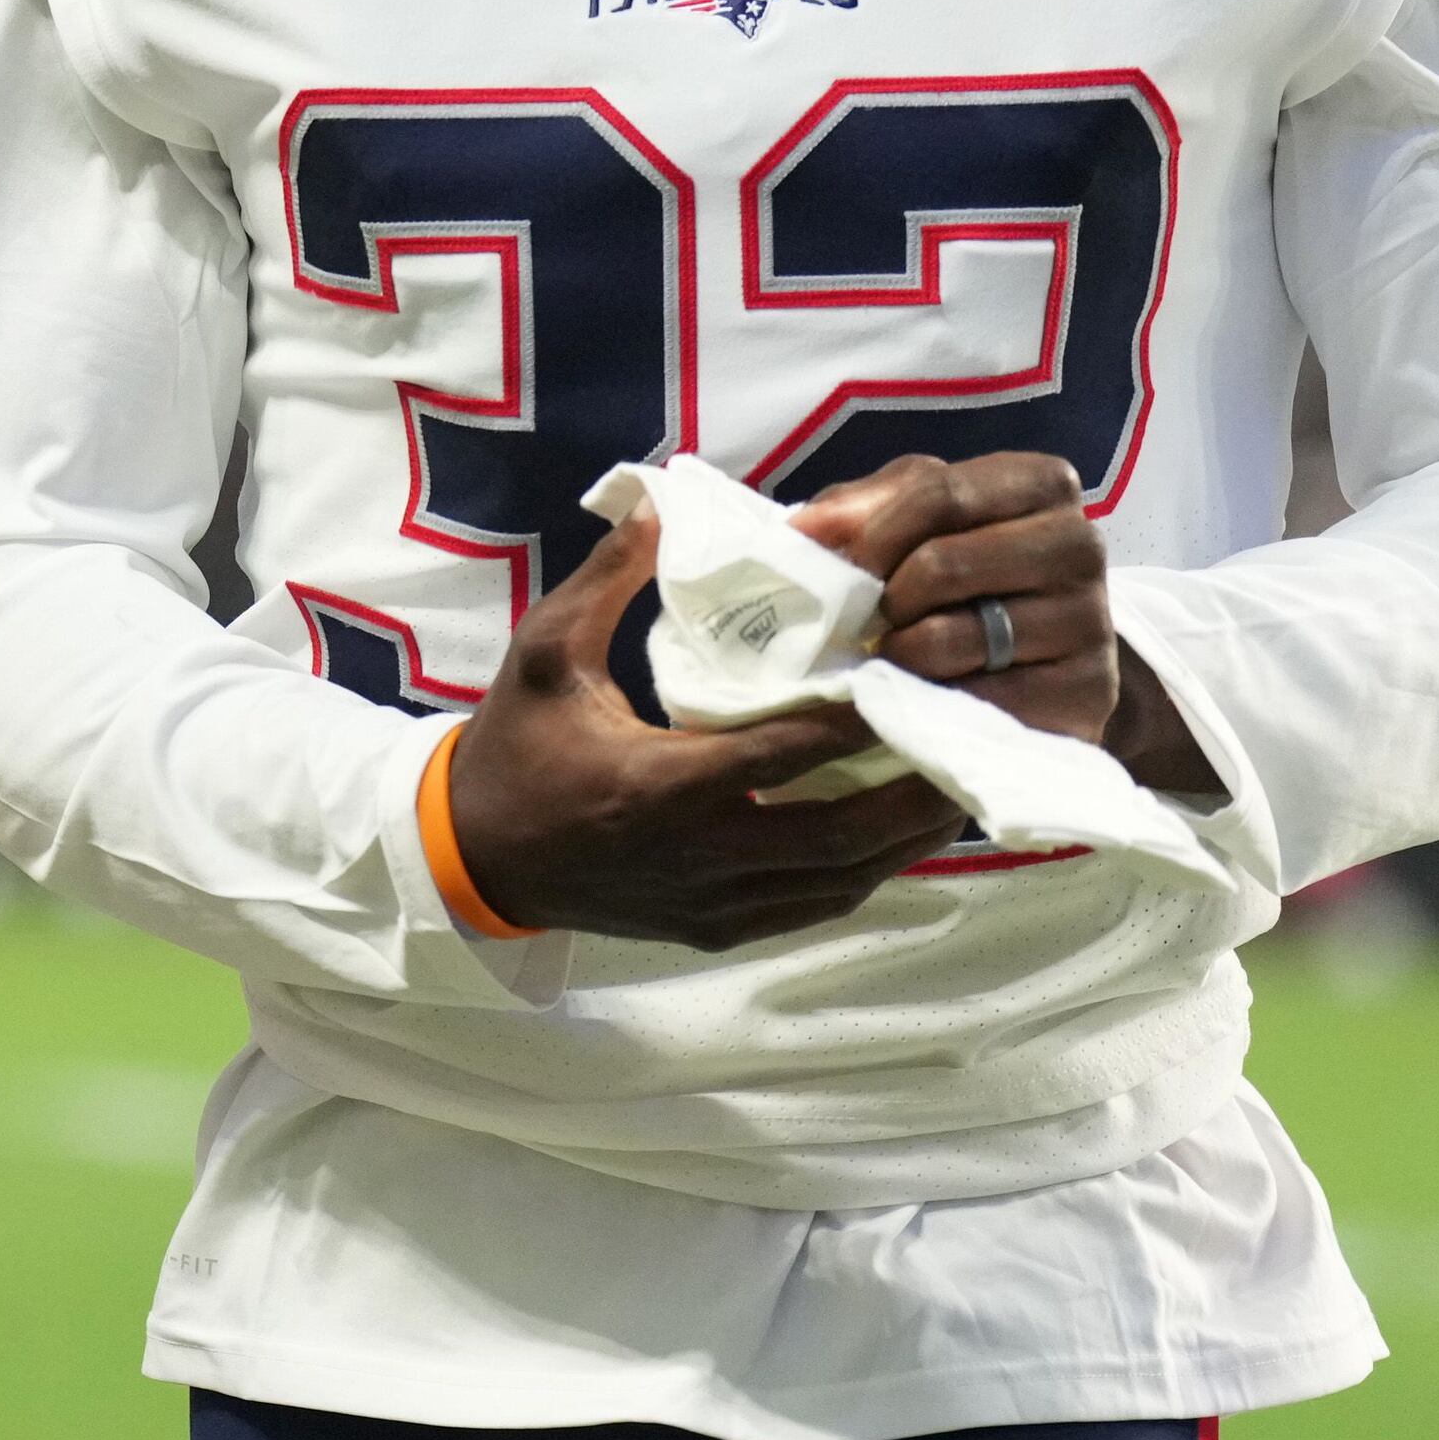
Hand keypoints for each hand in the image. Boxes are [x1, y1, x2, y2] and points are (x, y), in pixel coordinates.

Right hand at [446, 514, 971, 947]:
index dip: (858, 723)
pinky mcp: (713, 931)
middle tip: (964, 740)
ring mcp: (710, 903)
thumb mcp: (543, 652)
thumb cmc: (514, 746)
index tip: (909, 679)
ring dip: (901, 840)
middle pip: (840, 835)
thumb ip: (608, 581)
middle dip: (912, 793)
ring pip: (839, 881)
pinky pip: (812, 907)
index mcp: (658, 785)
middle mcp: (697, 856)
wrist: (473, 854)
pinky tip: (893, 835)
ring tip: (952, 786)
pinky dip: (862, 873)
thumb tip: (665, 508)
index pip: (786, 755)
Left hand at [791, 447, 1225, 798]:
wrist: (1044, 661)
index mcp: (1041, 484)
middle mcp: (1080, 544)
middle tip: (867, 622)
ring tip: (894, 657)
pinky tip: (923, 698)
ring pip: (951, 638)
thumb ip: (861, 510)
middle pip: (941, 565)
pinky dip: (930, 704)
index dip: (871, 533)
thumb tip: (804, 531)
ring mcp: (1090, 623)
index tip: (832, 566)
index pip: (939, 492)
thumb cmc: (965, 575)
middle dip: (884, 599)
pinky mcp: (1083, 697)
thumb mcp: (917, 521)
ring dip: (899, 655)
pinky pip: (974, 700)